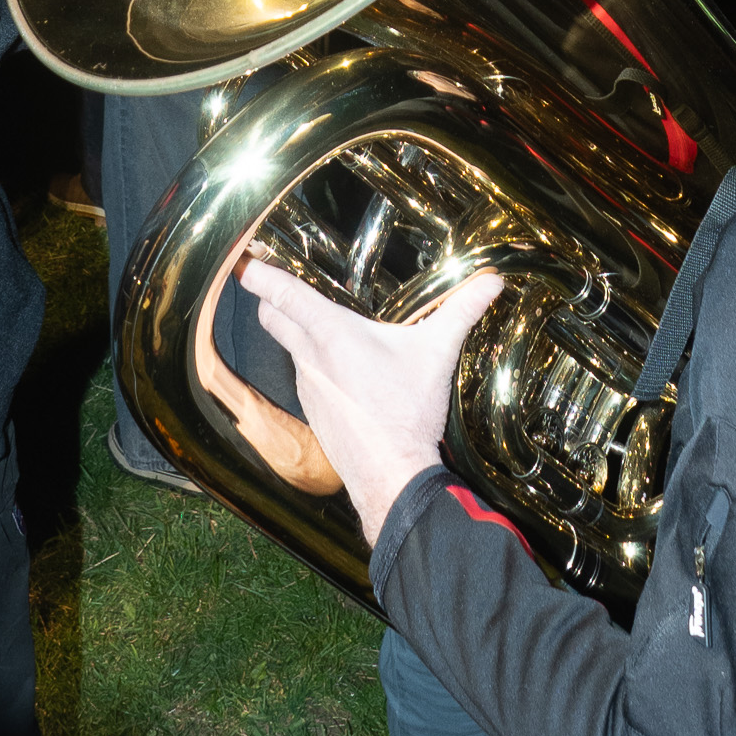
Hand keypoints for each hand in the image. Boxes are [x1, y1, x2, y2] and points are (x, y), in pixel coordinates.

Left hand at [239, 259, 503, 542]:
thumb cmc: (407, 411)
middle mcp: (310, 358)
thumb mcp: (437, 353)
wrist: (390, 475)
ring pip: (289, 349)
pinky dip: (313, 366)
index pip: (284, 295)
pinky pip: (305, 378)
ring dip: (295, 334)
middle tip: (273, 284)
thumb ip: (461, 310)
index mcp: (331, 334)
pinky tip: (339, 369)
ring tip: (317, 324)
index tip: (243, 260)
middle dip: (268, 300)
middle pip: (273, 319)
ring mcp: (308, 388)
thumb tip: (492, 281)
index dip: (260, 275)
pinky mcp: (314, 412)